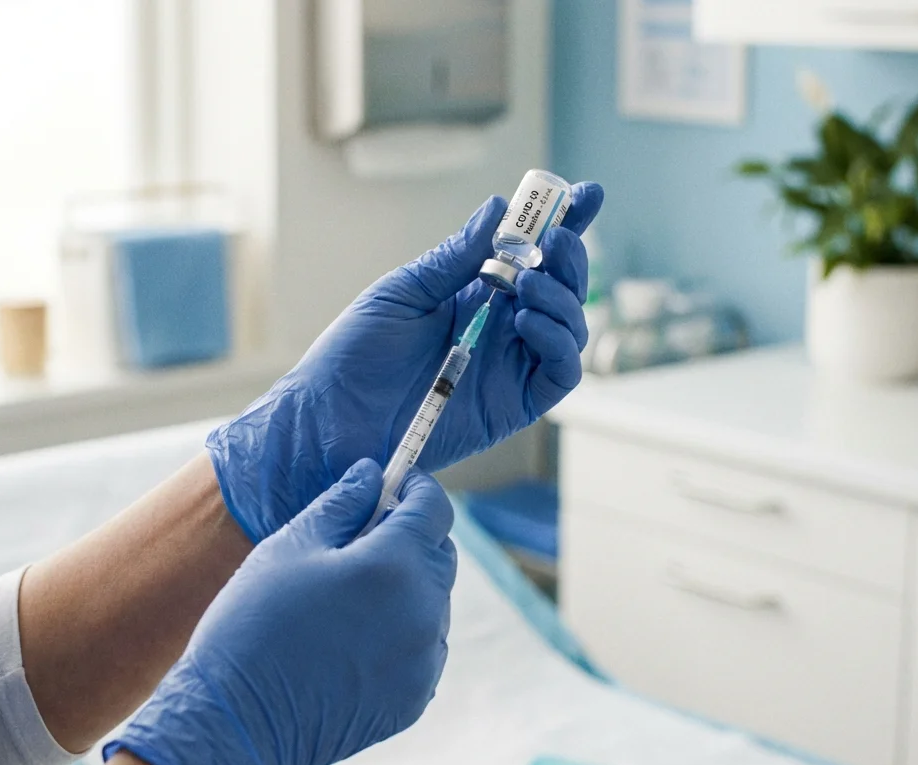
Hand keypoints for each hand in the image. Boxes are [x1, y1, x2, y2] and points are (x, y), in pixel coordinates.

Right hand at [105, 459, 456, 764]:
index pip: (433, 508)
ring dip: (406, 587)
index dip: (414, 488)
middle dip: (409, 537)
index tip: (392, 486)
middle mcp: (422, 612)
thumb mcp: (289, 548)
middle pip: (439, 553)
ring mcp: (423, 660)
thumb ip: (341, 503)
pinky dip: (402, 632)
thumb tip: (372, 474)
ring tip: (347, 598)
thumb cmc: (252, 625)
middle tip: (358, 542)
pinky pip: (423, 646)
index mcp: (393, 566)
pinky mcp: (414, 696)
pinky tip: (353, 638)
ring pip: (433, 601)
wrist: (236, 720)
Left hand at [210, 182, 603, 541]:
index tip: (587, 193)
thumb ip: (455, 258)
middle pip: (562, 288)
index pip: (531, 254)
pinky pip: (560, 373)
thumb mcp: (403, 293)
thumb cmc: (354, 356)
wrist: (330, 419)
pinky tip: (527, 323)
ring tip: (530, 282)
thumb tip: (498, 208)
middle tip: (557, 240)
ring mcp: (511, 367)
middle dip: (570, 258)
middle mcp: (501, 328)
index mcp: (474, 294)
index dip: (565, 224)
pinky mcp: (514, 406)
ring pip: (571, 327)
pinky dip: (557, 342)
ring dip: (563, 297)